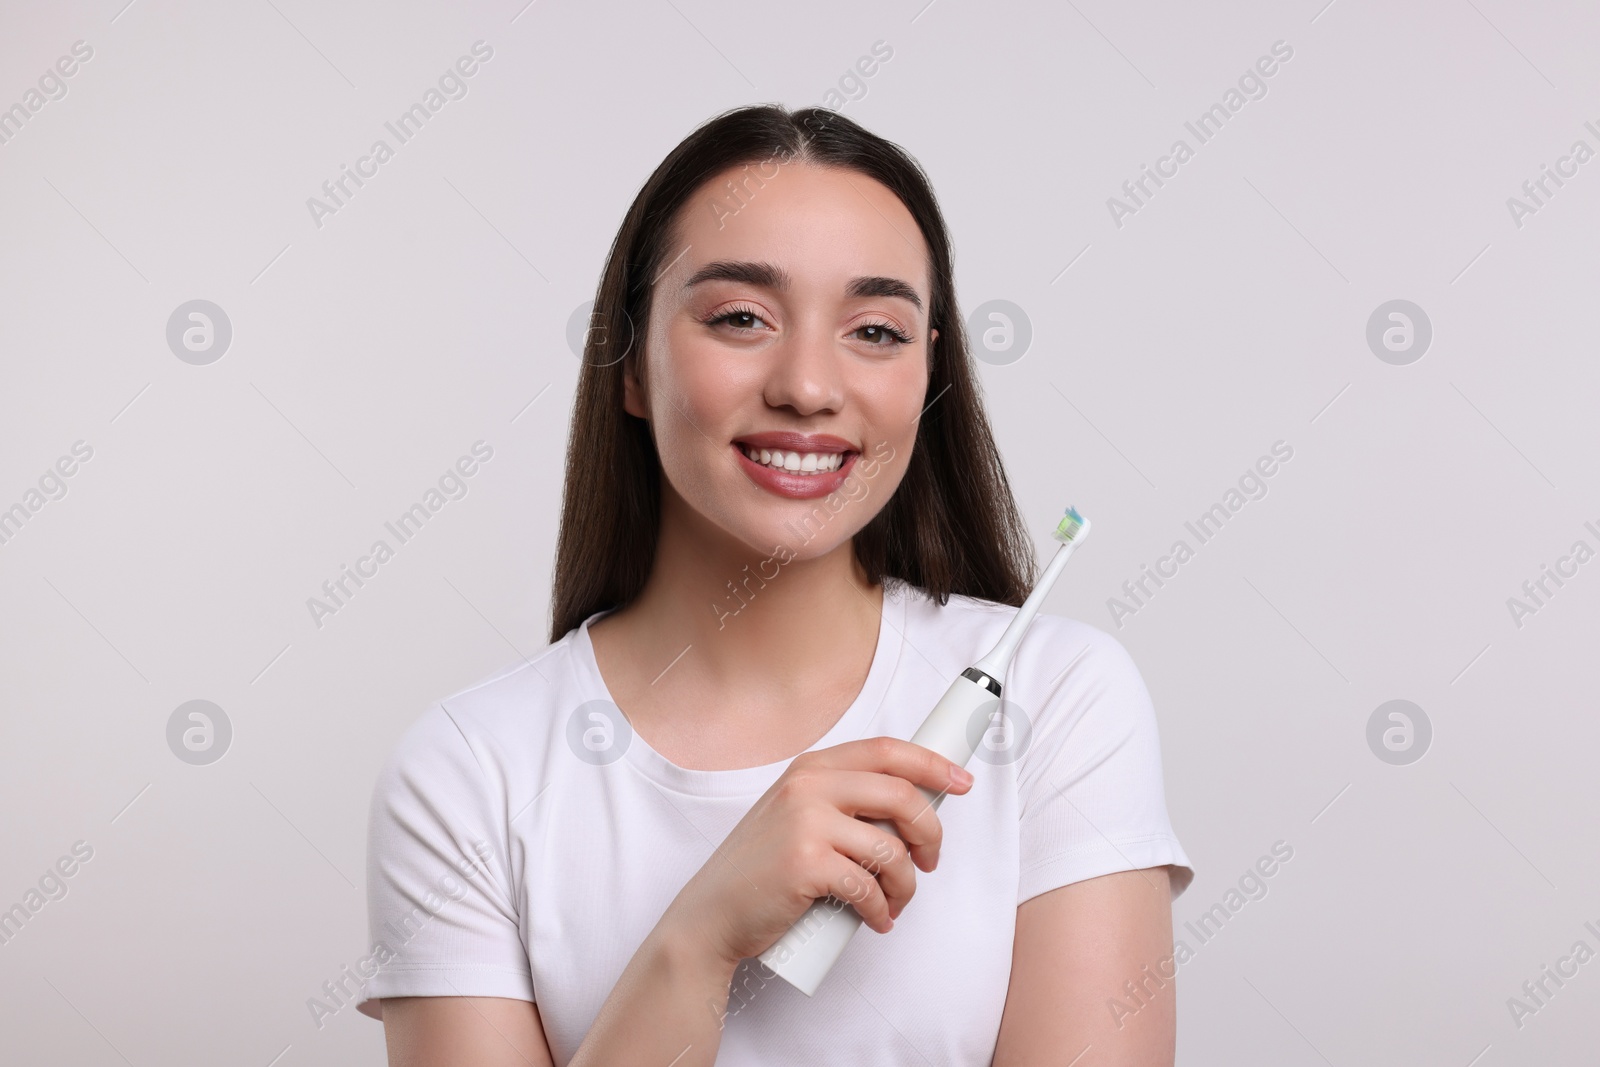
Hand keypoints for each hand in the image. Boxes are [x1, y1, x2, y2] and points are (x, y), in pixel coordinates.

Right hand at [658, 736, 973, 967]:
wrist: (712, 914)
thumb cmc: (761, 870)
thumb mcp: (797, 816)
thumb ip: (843, 802)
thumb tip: (912, 809)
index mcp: (810, 768)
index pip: (886, 750)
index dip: (932, 764)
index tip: (959, 782)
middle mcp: (807, 786)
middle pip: (901, 795)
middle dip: (930, 832)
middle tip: (931, 860)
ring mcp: (805, 823)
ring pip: (891, 849)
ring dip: (906, 884)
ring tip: (894, 902)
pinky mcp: (806, 864)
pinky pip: (869, 887)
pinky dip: (882, 910)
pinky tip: (876, 919)